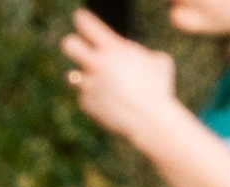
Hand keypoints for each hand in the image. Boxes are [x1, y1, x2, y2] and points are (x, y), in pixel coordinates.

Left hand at [62, 9, 184, 147]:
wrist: (152, 121)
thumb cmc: (160, 90)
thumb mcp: (160, 63)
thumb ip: (144, 53)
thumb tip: (141, 56)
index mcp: (113, 48)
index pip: (85, 24)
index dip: (83, 21)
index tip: (84, 24)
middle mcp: (97, 63)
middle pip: (69, 44)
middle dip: (73, 45)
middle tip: (83, 52)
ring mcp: (90, 84)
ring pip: (73, 76)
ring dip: (87, 79)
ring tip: (103, 86)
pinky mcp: (87, 103)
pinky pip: (86, 98)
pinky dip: (96, 101)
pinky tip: (111, 105)